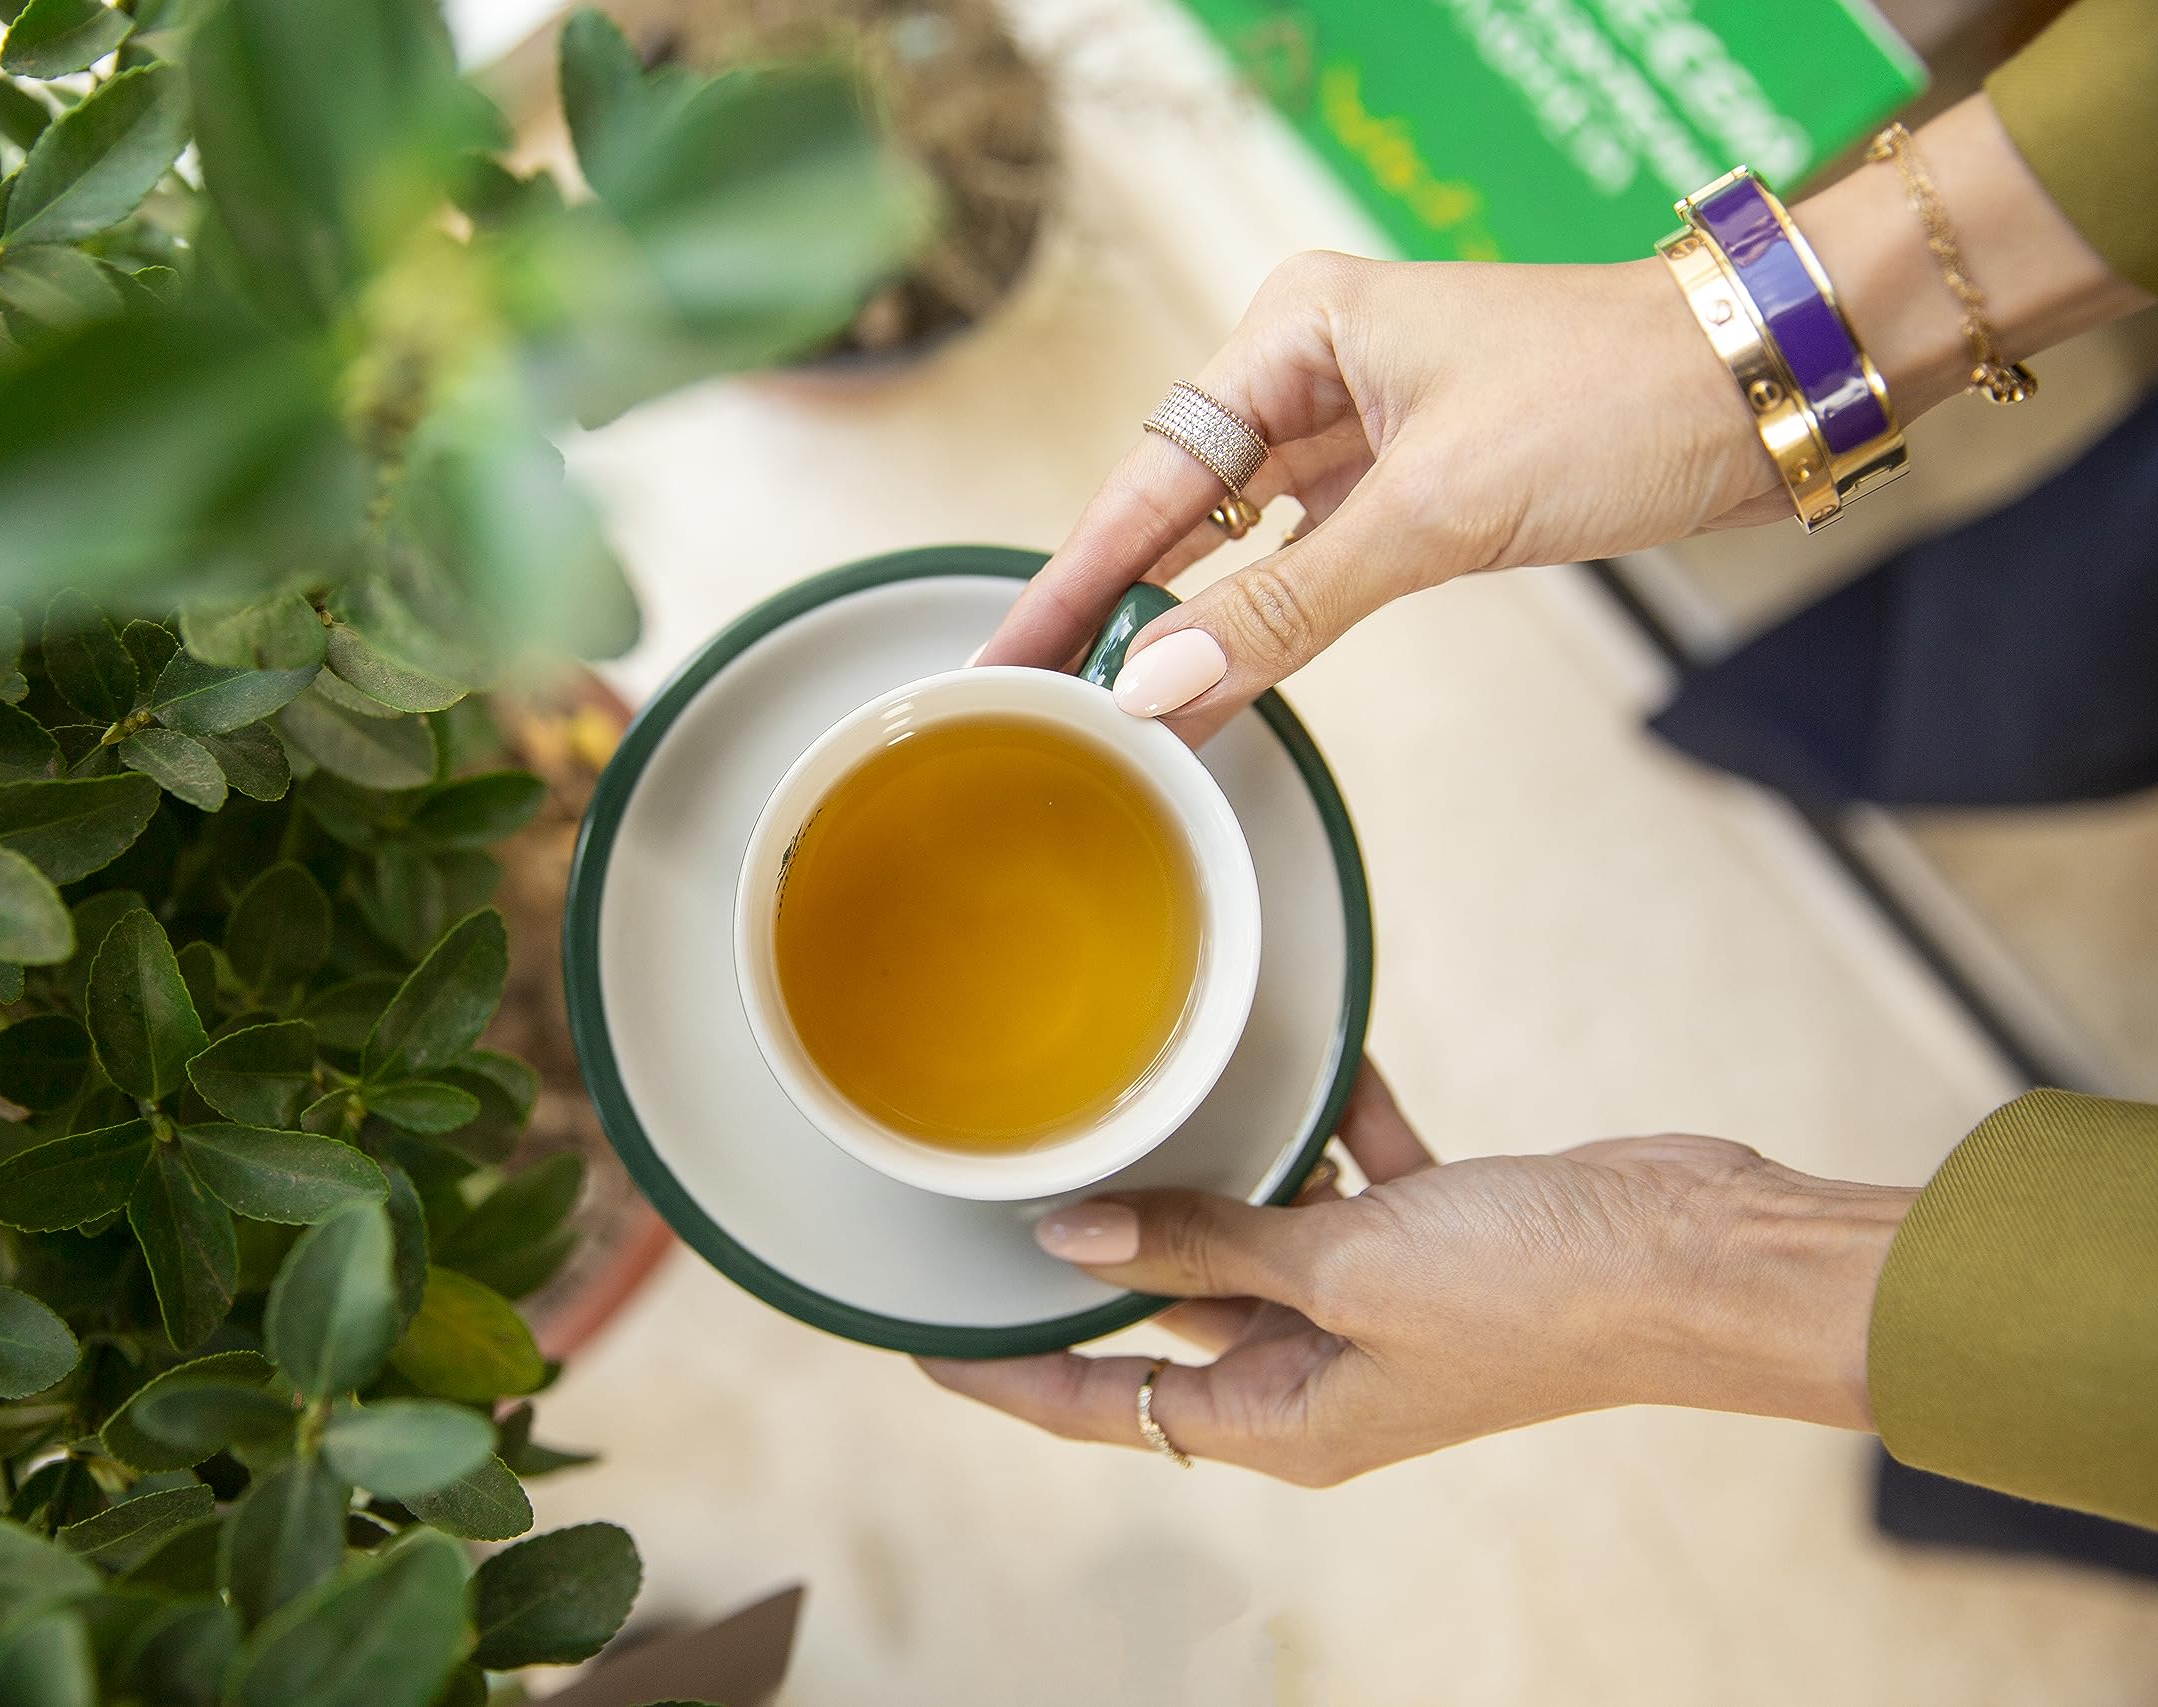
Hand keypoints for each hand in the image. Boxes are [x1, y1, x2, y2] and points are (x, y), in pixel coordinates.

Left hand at [919, 1069, 1914, 1485]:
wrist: (1696, 1256)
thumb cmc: (1537, 1293)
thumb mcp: (1345, 1271)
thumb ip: (1208, 1245)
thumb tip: (1072, 1236)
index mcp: (1288, 1418)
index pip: (1105, 1407)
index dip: (1007, 1380)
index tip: (921, 1345)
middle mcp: (1321, 1370)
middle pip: (1172, 1309)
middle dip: (1103, 1246)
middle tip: (1005, 1183)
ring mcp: (1376, 1301)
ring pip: (1254, 1228)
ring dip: (1219, 1167)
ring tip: (1139, 1095)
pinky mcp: (1429, 1235)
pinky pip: (1344, 1174)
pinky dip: (1325, 1123)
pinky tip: (1306, 1056)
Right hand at [974, 253, 1782, 739]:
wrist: (1767, 384)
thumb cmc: (1618, 395)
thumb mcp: (1439, 508)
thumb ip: (1288, 605)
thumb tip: (1159, 686)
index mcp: (1297, 330)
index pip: (1151, 474)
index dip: (1075, 576)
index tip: (1008, 653)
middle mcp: (1314, 369)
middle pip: (1179, 505)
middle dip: (1112, 605)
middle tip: (1032, 698)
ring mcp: (1364, 428)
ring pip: (1239, 541)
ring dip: (1185, 621)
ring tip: (1105, 705)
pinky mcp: (1415, 483)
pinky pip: (1305, 562)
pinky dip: (1262, 620)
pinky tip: (1212, 674)